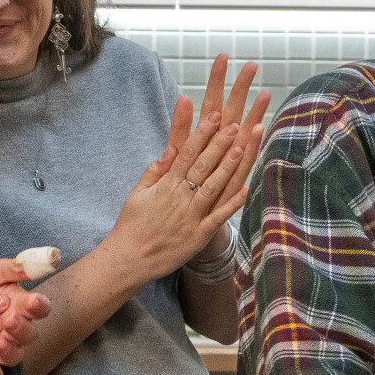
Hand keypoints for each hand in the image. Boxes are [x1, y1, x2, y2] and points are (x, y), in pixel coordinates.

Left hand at [0, 257, 49, 371]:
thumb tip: (45, 257)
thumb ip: (13, 267)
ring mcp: (2, 349)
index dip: (39, 305)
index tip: (32, 299)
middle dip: (21, 328)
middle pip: (29, 335)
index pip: (40, 308)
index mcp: (22, 307)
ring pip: (14, 356)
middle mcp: (17, 331)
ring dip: (8, 349)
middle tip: (10, 320)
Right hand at [102, 55, 269, 282]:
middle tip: (235, 125)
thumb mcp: (138, 193)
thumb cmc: (132, 225)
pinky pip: (218, 217)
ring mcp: (191, 217)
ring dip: (228, 167)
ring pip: (213, 187)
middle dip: (219, 144)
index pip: (186, 153)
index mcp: (166, 185)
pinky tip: (245, 190)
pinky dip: (231, 204)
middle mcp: (180, 198)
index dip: (202, 134)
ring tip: (242, 148)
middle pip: (202, 166)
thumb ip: (155, 171)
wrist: (129, 258)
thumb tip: (170, 149)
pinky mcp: (198, 235)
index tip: (214, 117)